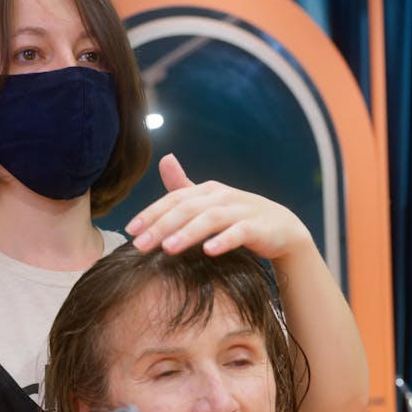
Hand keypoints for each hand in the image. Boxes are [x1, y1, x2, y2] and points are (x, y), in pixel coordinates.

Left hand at [125, 153, 310, 260]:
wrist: (281, 228)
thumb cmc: (239, 217)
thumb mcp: (210, 202)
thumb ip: (185, 187)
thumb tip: (164, 159)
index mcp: (206, 191)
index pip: (173, 200)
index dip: (151, 213)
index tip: (130, 231)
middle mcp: (221, 197)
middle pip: (186, 209)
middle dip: (161, 226)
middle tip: (140, 245)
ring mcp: (240, 211)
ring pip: (210, 220)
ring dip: (188, 233)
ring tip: (168, 249)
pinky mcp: (257, 228)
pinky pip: (239, 233)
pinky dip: (224, 241)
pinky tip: (209, 252)